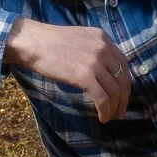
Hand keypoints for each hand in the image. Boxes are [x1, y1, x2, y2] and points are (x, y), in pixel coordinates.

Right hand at [8, 18, 129, 120]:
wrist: (32, 42)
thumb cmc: (50, 43)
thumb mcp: (80, 39)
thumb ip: (95, 50)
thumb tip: (104, 72)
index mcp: (103, 38)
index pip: (123, 65)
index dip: (124, 84)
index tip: (122, 96)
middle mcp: (103, 48)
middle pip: (122, 79)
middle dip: (123, 99)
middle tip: (120, 112)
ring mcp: (95, 62)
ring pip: (114, 91)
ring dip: (114, 108)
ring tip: (110, 117)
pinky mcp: (85, 75)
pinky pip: (102, 98)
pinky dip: (105, 111)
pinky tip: (102, 118)